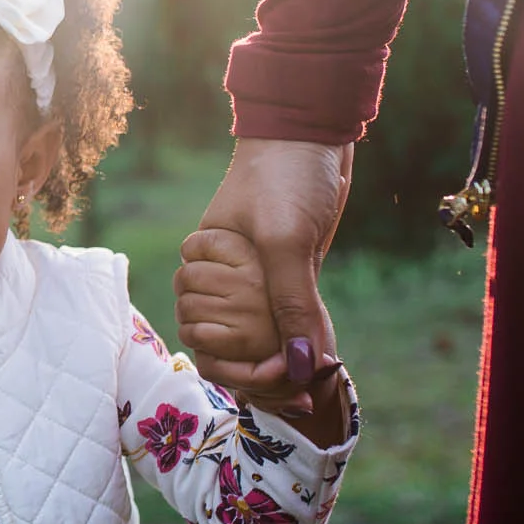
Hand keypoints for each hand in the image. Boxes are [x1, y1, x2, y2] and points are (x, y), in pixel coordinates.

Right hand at [188, 137, 351, 406]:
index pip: (203, 336)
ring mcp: (256, 275)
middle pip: (228, 346)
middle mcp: (224, 275)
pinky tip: (320, 361)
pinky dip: (302, 342)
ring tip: (312, 385)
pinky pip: (288, 320)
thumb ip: (291, 304)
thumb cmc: (285, 176)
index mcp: (203, 266)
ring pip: (259, 337)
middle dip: (261, 373)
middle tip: (301, 391)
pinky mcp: (289, 272)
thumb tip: (302, 368)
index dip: (236, 368)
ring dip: (283, 362)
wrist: (314, 131)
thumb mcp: (286, 241)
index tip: (279, 378)